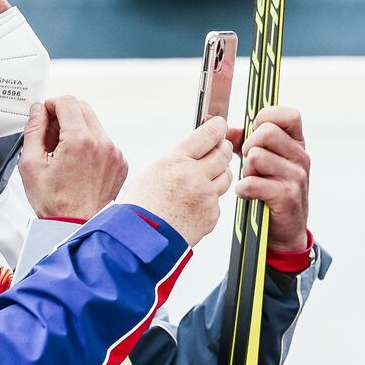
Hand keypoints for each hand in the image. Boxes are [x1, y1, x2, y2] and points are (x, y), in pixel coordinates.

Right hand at [21, 97, 127, 219]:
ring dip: (77, 130)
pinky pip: (104, 142)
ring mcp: (115, 153)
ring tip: (62, 153)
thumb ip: (34, 131)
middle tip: (50, 133)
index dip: (51, 104)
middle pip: (83, 109)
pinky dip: (90, 144)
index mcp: (80, 141)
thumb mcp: (32, 165)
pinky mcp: (120, 163)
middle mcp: (103, 144)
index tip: (44, 114)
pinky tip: (76, 163)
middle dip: (64, 114)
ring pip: (94, 125)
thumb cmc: (56, 203)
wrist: (78, 226)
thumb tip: (37, 111)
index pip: (68, 102)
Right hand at [119, 117, 232, 245]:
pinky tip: (194, 203)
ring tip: (205, 176)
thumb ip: (177, 160)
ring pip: (225, 177)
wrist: (139, 240)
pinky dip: (210, 199)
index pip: (208, 135)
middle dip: (223, 148)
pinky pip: (218, 201)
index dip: (217, 127)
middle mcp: (195, 176)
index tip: (220, 124)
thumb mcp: (152, 172)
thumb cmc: (139, 206)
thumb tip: (196, 149)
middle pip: (223, 154)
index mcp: (176, 160)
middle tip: (220, 147)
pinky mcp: (212, 215)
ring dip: (219, 173)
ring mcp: (206, 197)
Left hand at [228, 106, 309, 252]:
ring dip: (246, 170)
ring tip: (252, 180)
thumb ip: (248, 142)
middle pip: (267, 132)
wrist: (287, 231)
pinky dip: (242, 189)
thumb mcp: (267, 162)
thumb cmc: (273, 192)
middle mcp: (301, 157)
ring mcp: (296, 176)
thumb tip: (229, 130)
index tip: (255, 131)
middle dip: (249, 146)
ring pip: (256, 156)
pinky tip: (248, 195)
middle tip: (249, 162)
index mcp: (297, 144)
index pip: (288, 115)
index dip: (267, 117)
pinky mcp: (286, 195)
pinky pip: (252, 182)